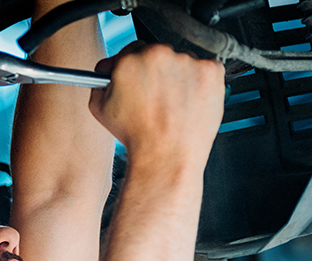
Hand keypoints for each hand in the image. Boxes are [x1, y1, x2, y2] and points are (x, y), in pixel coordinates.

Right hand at [89, 43, 224, 172]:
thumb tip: (106, 70)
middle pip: (159, 54)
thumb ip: (101, 82)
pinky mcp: (211, 72)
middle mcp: (160, 55)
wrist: (166, 157)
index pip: (133, 50)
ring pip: (184, 63)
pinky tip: (190, 104)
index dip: (136, 67)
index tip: (140, 77)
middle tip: (158, 98)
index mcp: (131, 60)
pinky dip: (202, 85)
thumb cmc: (137, 138)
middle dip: (158, 73)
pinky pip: (207, 71)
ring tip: (174, 107)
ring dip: (180, 78)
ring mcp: (188, 62)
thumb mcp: (101, 109)